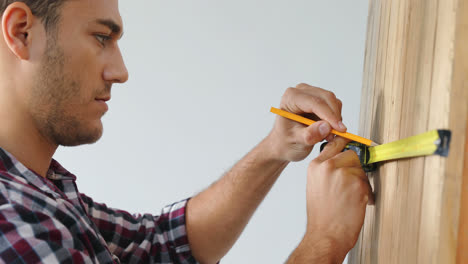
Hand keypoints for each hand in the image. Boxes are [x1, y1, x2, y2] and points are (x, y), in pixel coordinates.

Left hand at [267, 83, 345, 161]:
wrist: (283, 144)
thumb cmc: (286, 142)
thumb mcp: (296, 142)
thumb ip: (309, 135)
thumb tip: (326, 127)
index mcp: (290, 98)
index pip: (315, 102)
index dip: (329, 115)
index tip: (340, 129)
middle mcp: (301, 91)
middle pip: (326, 98)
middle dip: (334, 117)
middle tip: (336, 135)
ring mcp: (311, 93)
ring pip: (333, 102)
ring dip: (335, 119)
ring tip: (327, 136)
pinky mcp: (319, 99)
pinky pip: (334, 106)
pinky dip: (335, 119)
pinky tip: (326, 130)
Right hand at [303, 137, 373, 259]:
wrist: (325, 234)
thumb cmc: (321, 215)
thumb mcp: (316, 186)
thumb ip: (327, 170)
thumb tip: (344, 161)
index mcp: (316, 166)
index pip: (334, 144)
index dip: (345, 145)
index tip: (351, 146)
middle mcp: (328, 166)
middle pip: (351, 155)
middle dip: (355, 168)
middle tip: (351, 184)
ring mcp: (343, 174)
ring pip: (361, 169)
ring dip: (361, 182)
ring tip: (351, 198)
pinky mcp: (357, 183)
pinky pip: (368, 183)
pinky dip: (367, 193)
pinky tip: (356, 203)